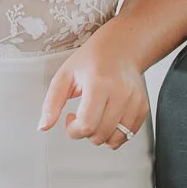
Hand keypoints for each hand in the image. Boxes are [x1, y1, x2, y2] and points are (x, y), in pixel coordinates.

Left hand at [37, 28, 149, 147]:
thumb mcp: (64, 76)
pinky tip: (108, 118)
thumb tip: (43, 127)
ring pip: (115, 139)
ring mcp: (134, 101)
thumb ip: (51, 103)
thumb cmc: (90, 60)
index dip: (73, 130)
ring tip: (95, 118)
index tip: (70, 119)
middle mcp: (120, 93)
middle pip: (100, 135)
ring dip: (100, 136)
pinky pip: (128, 135)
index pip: (86, 125)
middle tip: (82, 116)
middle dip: (85, 133)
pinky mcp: (143, 107)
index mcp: (99, 83)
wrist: (121, 48)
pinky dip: (115, 133)